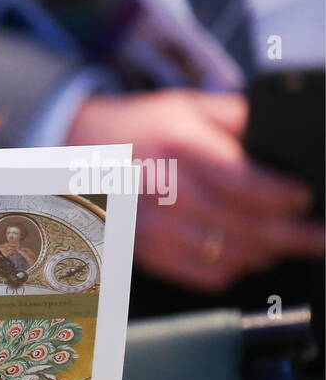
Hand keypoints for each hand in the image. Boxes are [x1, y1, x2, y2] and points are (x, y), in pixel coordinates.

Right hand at [66, 90, 324, 292]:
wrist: (76, 150)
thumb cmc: (141, 128)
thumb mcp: (188, 107)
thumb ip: (237, 119)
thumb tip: (285, 142)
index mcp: (177, 146)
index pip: (240, 182)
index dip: (280, 197)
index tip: (305, 200)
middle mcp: (158, 187)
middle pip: (237, 223)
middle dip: (287, 234)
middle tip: (314, 237)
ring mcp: (145, 223)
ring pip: (220, 252)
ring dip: (261, 254)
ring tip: (285, 247)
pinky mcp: (138, 249)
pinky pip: (195, 273)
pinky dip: (228, 271)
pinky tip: (244, 260)